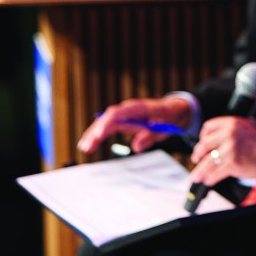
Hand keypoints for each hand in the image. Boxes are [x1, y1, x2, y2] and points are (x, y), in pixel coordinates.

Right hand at [76, 96, 190, 153]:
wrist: (171, 110)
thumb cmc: (167, 118)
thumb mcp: (163, 129)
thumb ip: (150, 137)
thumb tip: (136, 147)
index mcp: (138, 108)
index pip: (118, 113)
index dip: (107, 123)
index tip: (99, 135)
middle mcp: (127, 109)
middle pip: (107, 118)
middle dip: (96, 131)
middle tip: (87, 146)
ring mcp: (123, 114)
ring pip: (104, 121)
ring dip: (93, 133)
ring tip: (84, 147)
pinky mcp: (121, 120)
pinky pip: (106, 125)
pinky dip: (97, 134)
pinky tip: (87, 143)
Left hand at [188, 116, 255, 186]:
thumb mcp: (248, 127)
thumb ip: (233, 129)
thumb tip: (219, 137)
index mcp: (231, 123)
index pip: (208, 128)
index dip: (202, 137)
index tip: (202, 145)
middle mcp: (228, 134)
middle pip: (204, 145)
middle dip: (197, 155)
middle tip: (195, 160)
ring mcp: (230, 149)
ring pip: (208, 162)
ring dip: (200, 171)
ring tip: (196, 177)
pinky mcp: (232, 163)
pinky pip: (216, 172)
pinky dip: (211, 178)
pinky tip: (209, 181)